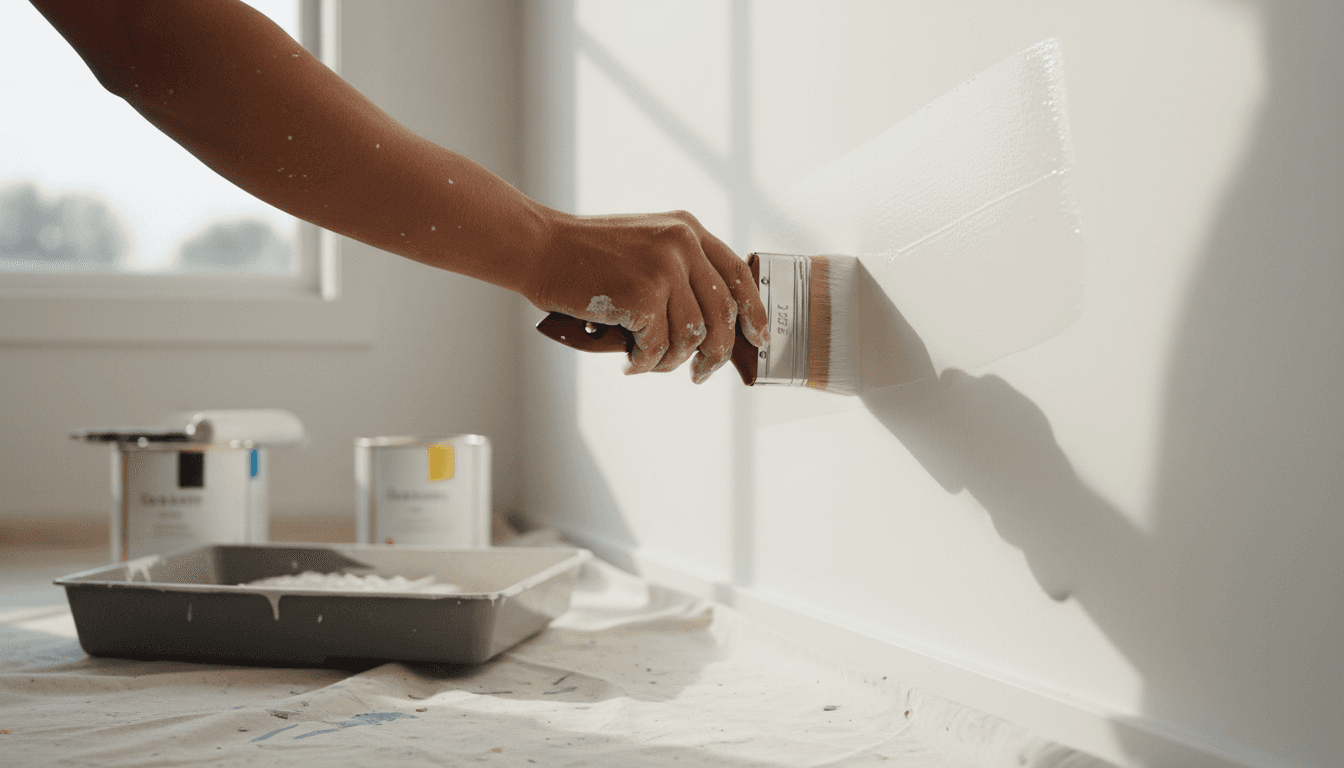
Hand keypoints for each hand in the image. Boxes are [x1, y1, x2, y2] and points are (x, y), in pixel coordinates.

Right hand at [525, 210, 768, 382]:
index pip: (738, 274)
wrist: (539, 248)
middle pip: (721, 314)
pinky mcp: (643, 296)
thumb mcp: (645, 245)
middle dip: (715, 353)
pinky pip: (657, 347)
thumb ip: (680, 269)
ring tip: (647, 362)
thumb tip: (711, 323)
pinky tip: (628, 360)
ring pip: (691, 337)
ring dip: (669, 361)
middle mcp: (682, 244)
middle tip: (701, 374)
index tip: (758, 338)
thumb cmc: (585, 256)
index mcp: (687, 230)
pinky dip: (643, 362)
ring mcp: (664, 269)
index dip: (753, 312)